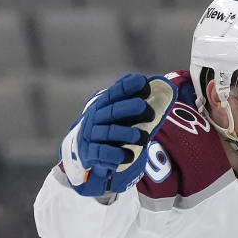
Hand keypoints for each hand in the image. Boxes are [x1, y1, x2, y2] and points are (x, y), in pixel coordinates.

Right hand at [60, 73, 175, 196]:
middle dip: (132, 108)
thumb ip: (129, 100)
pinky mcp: (92, 153)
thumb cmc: (109, 127)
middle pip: (113, 110)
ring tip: (145, 139)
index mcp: (103, 105)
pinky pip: (104, 153)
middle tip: (151, 114)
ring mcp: (92, 135)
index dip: (127, 87)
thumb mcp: (116, 112)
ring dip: (130, 134)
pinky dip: (118, 154)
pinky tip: (130, 156)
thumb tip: (146, 82)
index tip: (143, 82)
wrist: (87, 150)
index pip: (114, 93)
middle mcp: (96, 117)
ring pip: (111, 132)